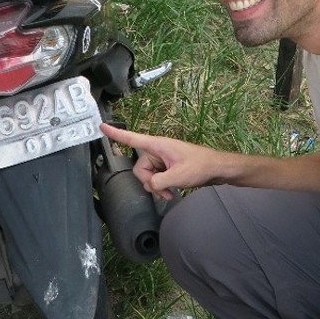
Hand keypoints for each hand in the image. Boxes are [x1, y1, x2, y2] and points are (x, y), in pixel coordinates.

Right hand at [99, 123, 222, 199]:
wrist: (217, 169)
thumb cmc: (201, 166)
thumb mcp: (178, 176)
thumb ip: (158, 182)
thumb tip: (149, 185)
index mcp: (158, 145)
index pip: (132, 139)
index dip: (116, 134)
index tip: (102, 126)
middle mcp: (157, 150)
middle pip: (139, 167)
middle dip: (148, 181)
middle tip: (163, 188)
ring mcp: (162, 159)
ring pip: (147, 176)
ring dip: (156, 187)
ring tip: (170, 192)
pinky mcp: (167, 168)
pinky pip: (155, 178)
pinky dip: (161, 187)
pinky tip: (170, 192)